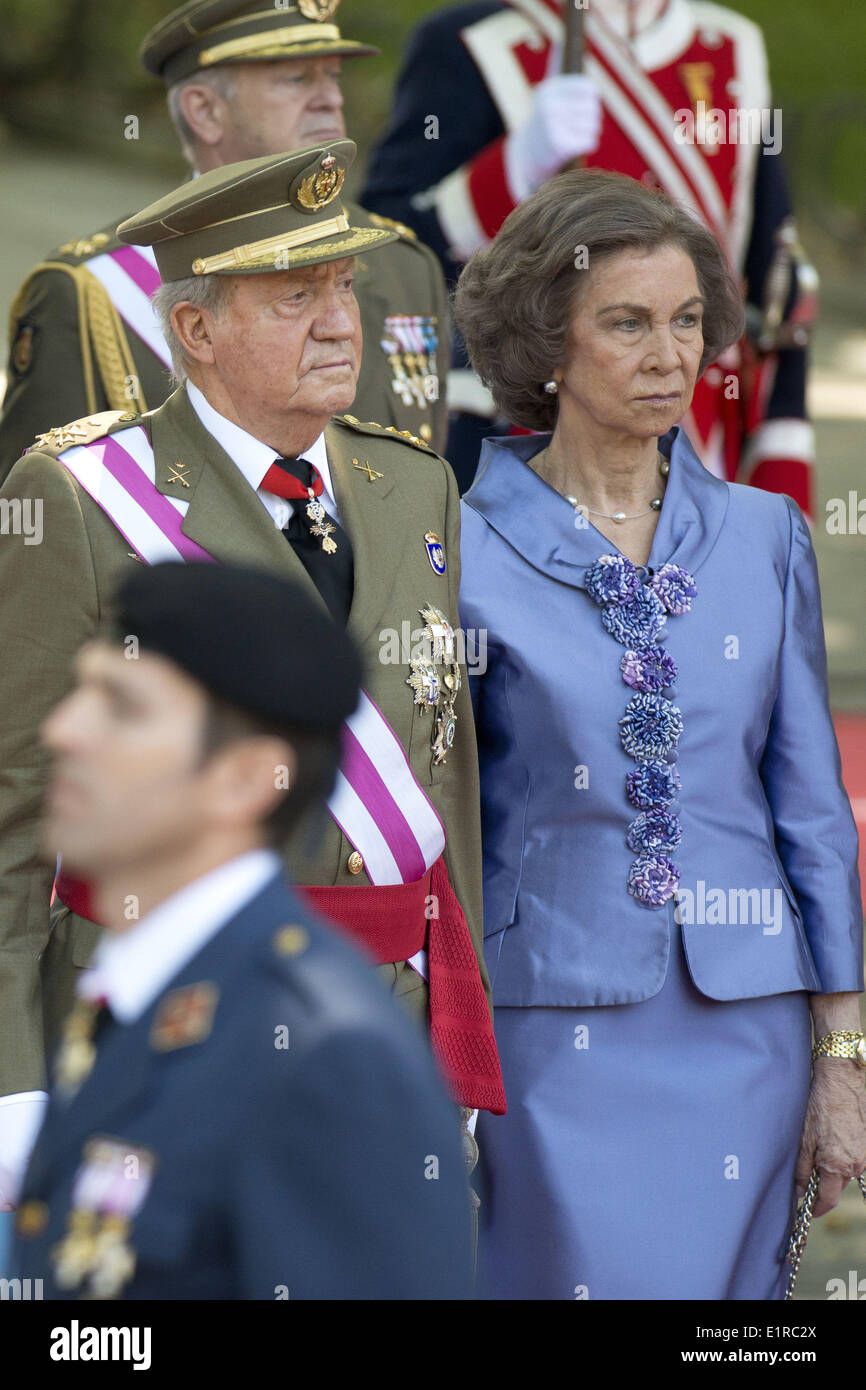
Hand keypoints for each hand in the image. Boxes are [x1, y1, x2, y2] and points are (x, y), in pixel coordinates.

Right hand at [504, 74, 602, 200]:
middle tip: (578, 126)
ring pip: (593, 126)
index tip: (583, 106)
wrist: (528, 156)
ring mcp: (552, 126)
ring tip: (575, 136)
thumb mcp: (547, 92)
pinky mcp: (559, 145)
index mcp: (550, 89)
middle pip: (593, 108)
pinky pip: (590, 142)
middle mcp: (549, 105)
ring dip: (590, 133)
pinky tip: (574, 148)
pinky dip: (587, 146)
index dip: (592, 99)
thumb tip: (560, 42)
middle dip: (592, 119)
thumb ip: (555, 66)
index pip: (588, 89)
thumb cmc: (545, 121)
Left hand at [794, 1060, 865, 1216]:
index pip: (828, 1200)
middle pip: (837, 1185)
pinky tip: (835, 1134)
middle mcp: (856, 1165)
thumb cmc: (821, 1104)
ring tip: (822, 1144)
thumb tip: (798, 1191)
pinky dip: (845, 1152)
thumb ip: (801, 1168)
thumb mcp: (804, 1137)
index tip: (807, 1212)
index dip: (816, 1208)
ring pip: (847, 1170)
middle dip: (824, 1182)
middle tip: (808, 1171)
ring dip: (835, 1165)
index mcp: (837, 1166)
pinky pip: (856, 1156)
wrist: (844, 1077)